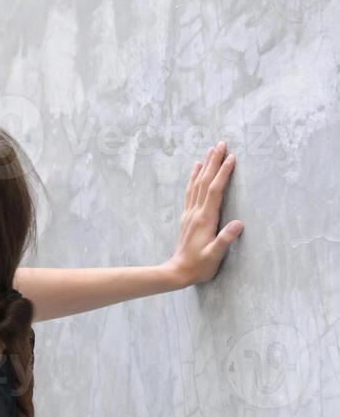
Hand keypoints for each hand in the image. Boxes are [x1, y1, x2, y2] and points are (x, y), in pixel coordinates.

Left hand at [167, 141, 244, 286]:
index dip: (223, 173)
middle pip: (205, 182)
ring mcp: (190, 214)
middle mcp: (195, 213)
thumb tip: (238, 224)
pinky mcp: (188, 217)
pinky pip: (190, 192)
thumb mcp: (214, 255)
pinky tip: (196, 170)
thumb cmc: (199, 266)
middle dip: (214, 162)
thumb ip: (225, 240)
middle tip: (220, 143)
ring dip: (204, 166)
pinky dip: (194, 178)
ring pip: (197, 184)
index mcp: (204, 219)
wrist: (177, 273)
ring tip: (210, 151)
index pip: (215, 190)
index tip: (232, 157)